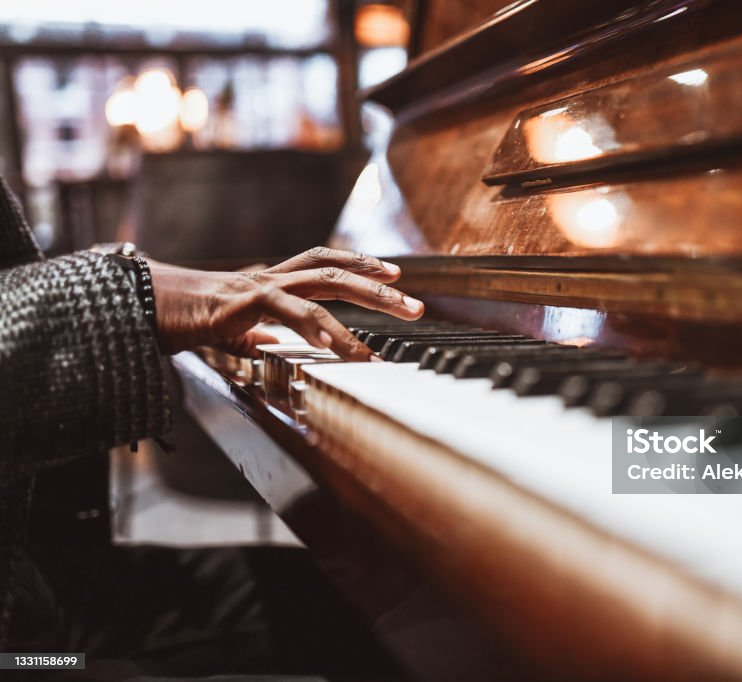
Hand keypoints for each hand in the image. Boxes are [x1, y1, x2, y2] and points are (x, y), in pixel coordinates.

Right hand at [148, 247, 423, 360]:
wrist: (143, 306)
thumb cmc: (187, 317)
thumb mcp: (233, 330)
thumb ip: (257, 334)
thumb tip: (271, 344)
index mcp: (274, 283)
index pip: (326, 264)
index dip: (360, 266)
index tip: (394, 276)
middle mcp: (273, 278)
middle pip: (337, 271)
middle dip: (379, 286)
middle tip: (417, 304)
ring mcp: (261, 286)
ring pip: (324, 284)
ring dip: (366, 301)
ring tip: (397, 319)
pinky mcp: (245, 302)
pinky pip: (291, 311)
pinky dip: (319, 328)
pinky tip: (342, 347)